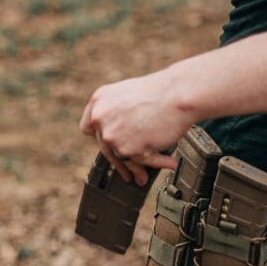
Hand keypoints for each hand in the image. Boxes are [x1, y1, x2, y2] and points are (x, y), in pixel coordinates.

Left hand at [79, 69, 188, 185]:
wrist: (178, 93)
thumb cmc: (162, 90)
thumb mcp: (129, 94)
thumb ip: (118, 112)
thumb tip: (119, 138)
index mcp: (100, 100)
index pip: (88, 126)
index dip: (99, 135)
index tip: (109, 142)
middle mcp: (100, 117)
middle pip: (104, 146)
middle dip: (118, 159)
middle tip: (128, 170)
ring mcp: (111, 134)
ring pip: (121, 158)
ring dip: (135, 168)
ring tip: (144, 175)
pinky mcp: (126, 149)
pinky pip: (141, 162)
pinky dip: (156, 163)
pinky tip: (168, 163)